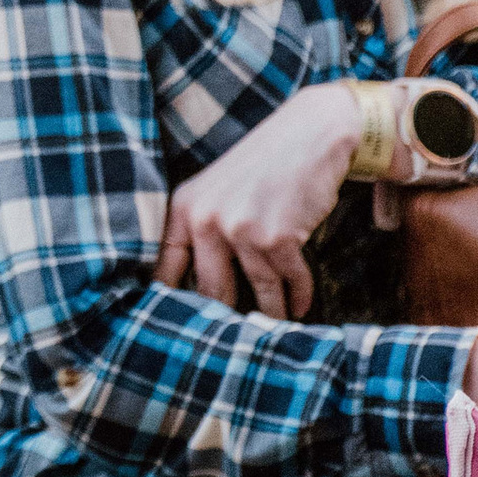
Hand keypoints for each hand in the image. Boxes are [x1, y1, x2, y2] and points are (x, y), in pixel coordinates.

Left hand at [154, 84, 359, 319]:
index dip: (171, 305)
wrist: (312, 134)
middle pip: (211, 292)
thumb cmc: (265, 165)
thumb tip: (201, 292)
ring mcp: (241, 231)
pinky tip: (300, 305)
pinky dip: (298, 297)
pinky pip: (288, 282)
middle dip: (227, 320)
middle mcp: (206, 221)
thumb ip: (203, 231)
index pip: (165, 268)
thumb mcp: (218, 191)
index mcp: (184, 208)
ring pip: (256, 292)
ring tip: (275, 326)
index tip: (178, 332)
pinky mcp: (277, 239)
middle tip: (234, 342)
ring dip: (271, 313)